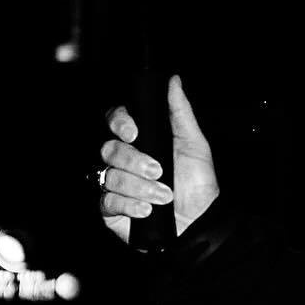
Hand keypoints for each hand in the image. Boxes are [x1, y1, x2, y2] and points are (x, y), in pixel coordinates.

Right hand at [99, 75, 219, 242]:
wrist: (197, 223)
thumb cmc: (197, 184)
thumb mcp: (194, 144)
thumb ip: (180, 112)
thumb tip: (173, 81)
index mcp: (141, 140)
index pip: (115, 119)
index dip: (119, 122)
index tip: (134, 133)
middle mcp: (124, 160)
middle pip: (109, 148)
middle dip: (135, 161)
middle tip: (159, 171)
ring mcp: (113, 184)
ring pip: (109, 176)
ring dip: (140, 187)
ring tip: (163, 196)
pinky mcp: (109, 209)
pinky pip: (107, 201)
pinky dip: (130, 205)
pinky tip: (148, 210)